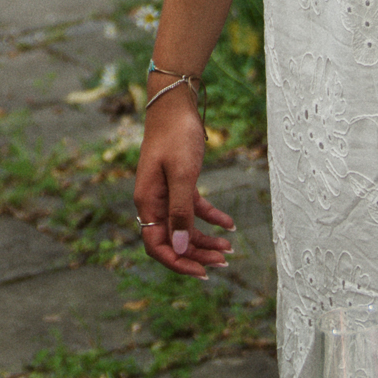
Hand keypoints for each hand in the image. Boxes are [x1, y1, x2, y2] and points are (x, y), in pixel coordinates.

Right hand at [135, 93, 235, 277]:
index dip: (178, 262)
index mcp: (147, 202)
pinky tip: (230, 225)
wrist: (176, 105)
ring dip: (205, 241)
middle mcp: (154, 202)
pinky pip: (194, 210)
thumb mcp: (182, 175)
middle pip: (173, 240)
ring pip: (184, 228)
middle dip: (196, 255)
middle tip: (223, 263)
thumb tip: (180, 247)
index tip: (202, 272)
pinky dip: (211, 218)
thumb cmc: (176, 136)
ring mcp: (166, 193)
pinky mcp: (179, 184)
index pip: (157, 246)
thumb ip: (181, 212)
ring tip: (229, 249)